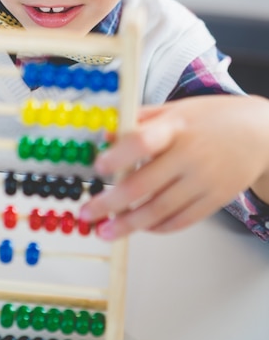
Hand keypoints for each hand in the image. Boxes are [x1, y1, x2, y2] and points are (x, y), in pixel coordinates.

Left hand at [79, 95, 268, 239]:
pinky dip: (158, 227)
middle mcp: (189, 155)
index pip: (144, 141)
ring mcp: (203, 181)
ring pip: (160, 210)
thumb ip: (142, 119)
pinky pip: (181, 221)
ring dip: (129, 224)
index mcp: (177, 126)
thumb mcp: (177, 109)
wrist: (261, 133)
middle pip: (145, 184)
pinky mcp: (215, 200)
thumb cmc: (213, 118)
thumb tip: (106, 134)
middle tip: (88, 213)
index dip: (118, 156)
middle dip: (111, 203)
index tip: (97, 167)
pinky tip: (141, 228)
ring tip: (106, 231)